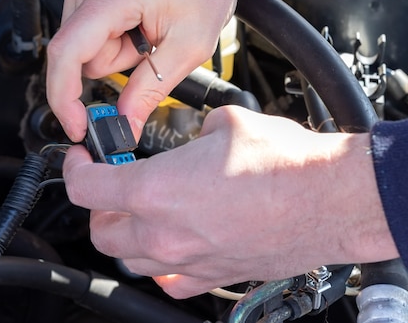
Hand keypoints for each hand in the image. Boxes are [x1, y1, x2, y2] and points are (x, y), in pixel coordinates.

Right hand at [46, 0, 293, 141]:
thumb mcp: (189, 44)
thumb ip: (150, 89)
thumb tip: (125, 124)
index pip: (67, 54)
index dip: (65, 98)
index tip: (77, 125)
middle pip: (80, 54)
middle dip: (116, 63)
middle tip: (152, 45)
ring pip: (84, 44)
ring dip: (116, 48)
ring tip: (148, 25)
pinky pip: (88, 26)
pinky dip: (113, 32)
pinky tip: (137, 17)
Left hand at [62, 106, 398, 298]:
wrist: (332, 199)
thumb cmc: (285, 162)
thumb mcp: (226, 125)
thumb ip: (197, 134)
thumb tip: (198, 137)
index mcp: (156, 189)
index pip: (86, 188)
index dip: (75, 169)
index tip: (82, 160)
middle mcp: (165, 233)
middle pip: (102, 230)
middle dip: (100, 205)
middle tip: (115, 185)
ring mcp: (188, 261)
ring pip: (131, 260)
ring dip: (128, 235)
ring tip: (144, 213)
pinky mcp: (215, 276)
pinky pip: (171, 282)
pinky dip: (162, 266)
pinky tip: (173, 246)